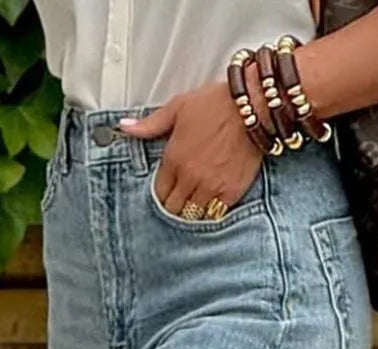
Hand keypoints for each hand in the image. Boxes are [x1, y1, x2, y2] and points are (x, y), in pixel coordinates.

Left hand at [119, 66, 271, 218]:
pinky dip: (211, 213)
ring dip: (192, 212)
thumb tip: (125, 127)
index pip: (159, 192)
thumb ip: (150, 124)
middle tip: (180, 201)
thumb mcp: (178, 107)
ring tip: (195, 205)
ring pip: (192, 215)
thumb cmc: (215, 104)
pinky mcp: (231, 193)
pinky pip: (214, 215)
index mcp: (174, 159)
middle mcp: (189, 177)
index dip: (162, 194)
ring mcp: (210, 187)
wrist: (252, 107)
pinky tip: (212, 205)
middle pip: (173, 208)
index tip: (167, 191)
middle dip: (174, 205)